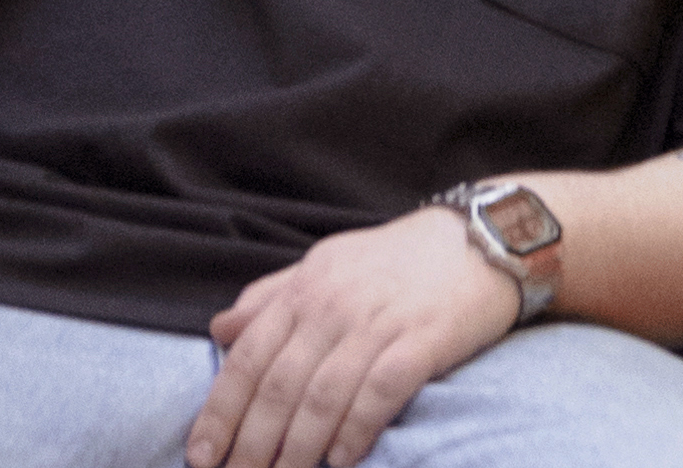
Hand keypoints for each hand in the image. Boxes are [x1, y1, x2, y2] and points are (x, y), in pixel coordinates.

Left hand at [188, 208, 518, 467]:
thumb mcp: (326, 264)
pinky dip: (357, 430)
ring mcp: (378, 323)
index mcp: (305, 288)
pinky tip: (341, 460)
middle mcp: (334, 306)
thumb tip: (220, 328)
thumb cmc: (398, 259)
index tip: (200, 453)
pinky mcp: (423, 340)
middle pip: (279, 385)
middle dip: (251, 442)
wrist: (482, 237)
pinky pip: (380, 392)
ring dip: (298, 448)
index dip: (219, 409)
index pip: (248, 356)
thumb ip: (270, 297)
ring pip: (323, 396)